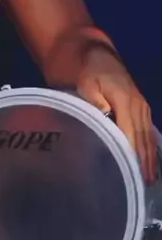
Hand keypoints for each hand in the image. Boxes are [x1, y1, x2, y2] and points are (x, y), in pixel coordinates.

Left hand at [76, 46, 156, 183]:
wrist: (96, 55)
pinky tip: (152, 161)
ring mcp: (142, 107)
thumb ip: (94, 98)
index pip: (131, 133)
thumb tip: (105, 113)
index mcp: (126, 101)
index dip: (133, 154)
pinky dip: (151, 147)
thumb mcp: (87, 82)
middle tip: (145, 184)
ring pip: (148, 136)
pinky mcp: (141, 108)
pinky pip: (148, 131)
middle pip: (143, 138)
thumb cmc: (88, 72)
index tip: (133, 174)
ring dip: (151, 158)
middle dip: (145, 162)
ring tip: (151, 179)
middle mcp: (138, 106)